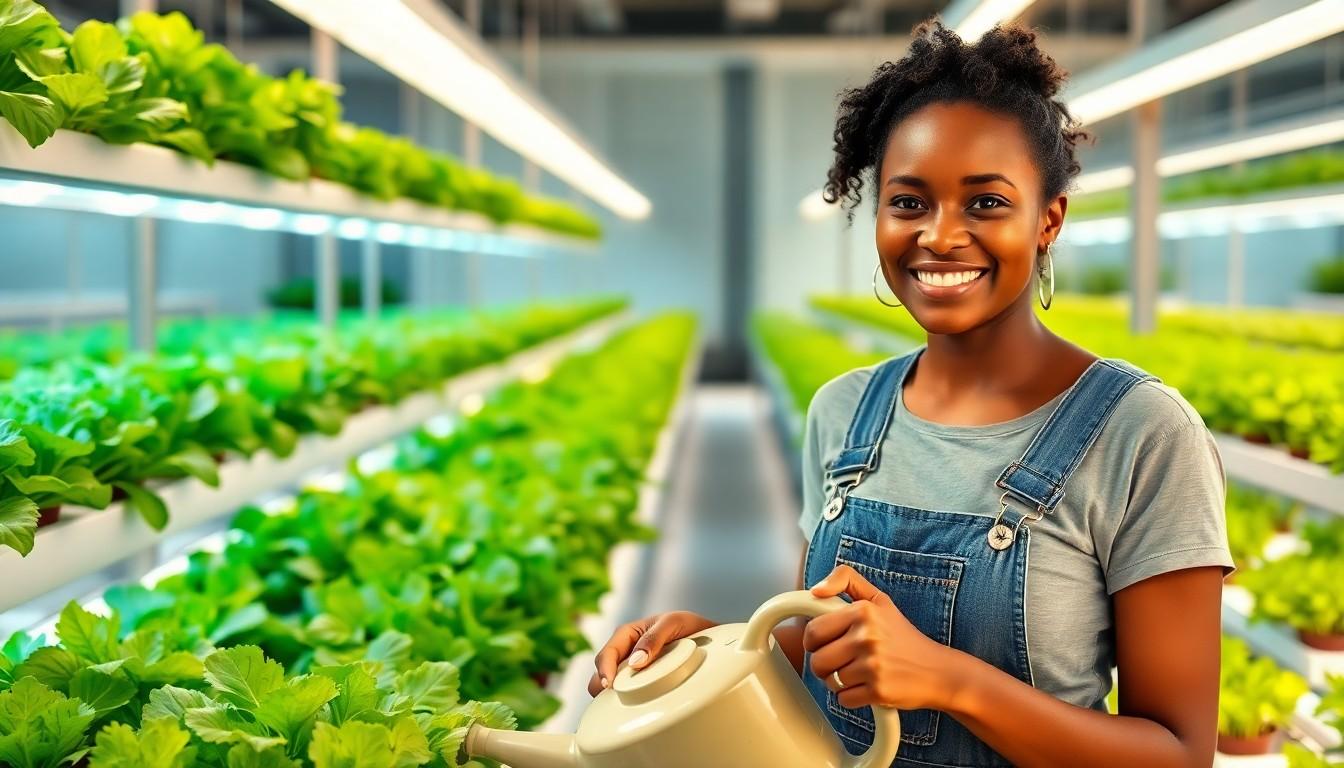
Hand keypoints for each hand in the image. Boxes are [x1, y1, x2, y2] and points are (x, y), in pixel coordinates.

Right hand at [587, 611, 718, 696]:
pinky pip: (627, 693)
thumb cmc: (685, 624)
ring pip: (612, 685)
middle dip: (602, 686)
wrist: (706, 636)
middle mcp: (625, 652)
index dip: (604, 670)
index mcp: (626, 634)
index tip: (609, 685)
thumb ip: (654, 638)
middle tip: (615, 700)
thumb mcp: (672, 622)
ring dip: (613, 696)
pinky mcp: (641, 682)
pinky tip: (635, 708)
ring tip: (625, 707)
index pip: (606, 654)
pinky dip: (626, 700)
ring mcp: (631, 668)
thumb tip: (635, 662)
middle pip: (601, 673)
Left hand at [805, 565, 959, 711]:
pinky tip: (867, 687)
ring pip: (829, 682)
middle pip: (817, 660)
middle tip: (842, 661)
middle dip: (825, 665)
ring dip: (838, 682)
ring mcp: (873, 665)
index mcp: (863, 611)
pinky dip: (851, 697)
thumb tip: (816, 590)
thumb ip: (846, 582)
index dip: (814, 641)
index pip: (813, 631)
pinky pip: (843, 699)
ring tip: (857, 673)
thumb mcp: (879, 600)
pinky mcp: (878, 691)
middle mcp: (867, 636)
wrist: (938, 670)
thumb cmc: (903, 636)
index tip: (824, 643)